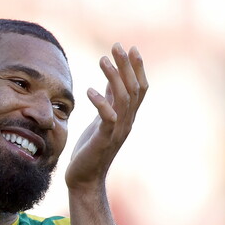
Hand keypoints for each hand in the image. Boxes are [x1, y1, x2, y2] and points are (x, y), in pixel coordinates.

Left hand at [64, 43, 147, 191]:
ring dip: (114, 77)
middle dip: (127, 66)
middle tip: (117, 45)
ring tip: (103, 59)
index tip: (131, 47)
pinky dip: (100, 103)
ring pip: (123, 99)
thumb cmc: (91, 148)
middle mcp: (127, 122)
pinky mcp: (104, 139)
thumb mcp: (101, 119)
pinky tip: (90, 91)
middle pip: (133, 89)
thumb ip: (109, 99)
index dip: (138, 68)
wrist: (84, 179)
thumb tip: (112, 78)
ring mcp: (117, 131)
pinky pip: (107, 118)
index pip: (139, 88)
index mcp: (127, 117)